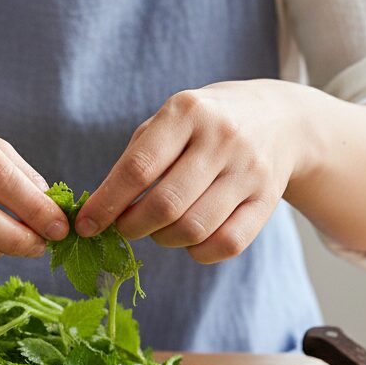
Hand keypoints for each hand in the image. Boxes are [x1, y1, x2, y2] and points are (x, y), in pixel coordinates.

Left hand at [74, 81, 308, 262]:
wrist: (280, 120)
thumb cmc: (204, 126)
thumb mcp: (169, 122)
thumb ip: (135, 160)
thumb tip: (99, 213)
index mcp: (187, 112)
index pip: (138, 168)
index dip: (106, 203)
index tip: (85, 225)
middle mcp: (222, 138)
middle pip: (166, 204)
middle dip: (132, 226)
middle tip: (124, 227)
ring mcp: (249, 170)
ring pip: (194, 228)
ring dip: (163, 239)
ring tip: (157, 229)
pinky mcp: (268, 200)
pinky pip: (226, 244)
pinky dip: (198, 252)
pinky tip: (189, 240)